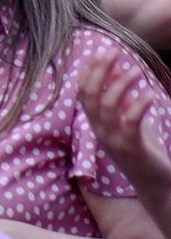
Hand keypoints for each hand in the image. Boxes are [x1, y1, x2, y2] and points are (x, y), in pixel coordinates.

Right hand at [81, 48, 170, 197]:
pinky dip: (138, 105)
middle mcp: (99, 131)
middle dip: (100, 70)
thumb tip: (118, 72)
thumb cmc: (144, 152)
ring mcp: (113, 140)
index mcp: (96, 124)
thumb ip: (123, 100)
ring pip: (108, 106)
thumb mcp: (130, 122)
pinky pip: (130, 122)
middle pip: (90, 95)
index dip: (89, 71)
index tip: (101, 52)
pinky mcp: (131, 148)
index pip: (83, 92)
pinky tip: (150, 94)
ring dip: (121, 84)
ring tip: (136, 69)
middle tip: (114, 51)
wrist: (156, 186)